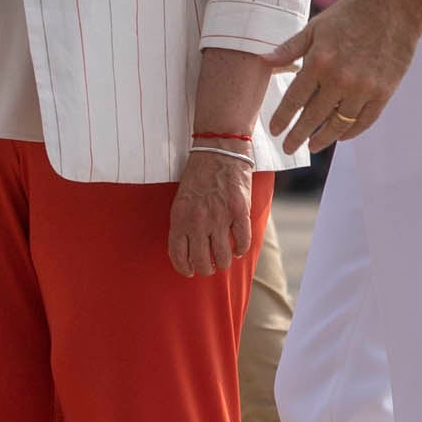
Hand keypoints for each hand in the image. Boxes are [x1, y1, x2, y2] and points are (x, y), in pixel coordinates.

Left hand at [167, 149, 254, 276]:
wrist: (219, 151)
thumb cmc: (198, 175)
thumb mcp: (181, 199)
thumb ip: (183, 223)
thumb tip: (188, 249)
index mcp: (180, 218)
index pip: (179, 256)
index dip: (185, 269)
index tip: (190, 271)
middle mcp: (198, 222)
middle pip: (202, 262)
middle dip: (206, 269)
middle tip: (209, 266)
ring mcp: (220, 218)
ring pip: (223, 257)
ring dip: (224, 263)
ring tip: (224, 260)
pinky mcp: (240, 212)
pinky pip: (242, 242)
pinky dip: (241, 250)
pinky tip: (238, 248)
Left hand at [267, 0, 421, 149]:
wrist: (395, 7)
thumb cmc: (352, 14)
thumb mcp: (316, 27)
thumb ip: (290, 48)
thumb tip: (264, 61)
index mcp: (319, 61)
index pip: (294, 100)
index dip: (283, 118)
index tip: (275, 131)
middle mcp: (340, 79)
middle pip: (313, 118)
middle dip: (297, 136)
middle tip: (288, 148)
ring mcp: (364, 88)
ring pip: (339, 124)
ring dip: (324, 138)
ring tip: (313, 146)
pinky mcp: (383, 92)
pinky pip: (364, 121)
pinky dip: (351, 132)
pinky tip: (341, 135)